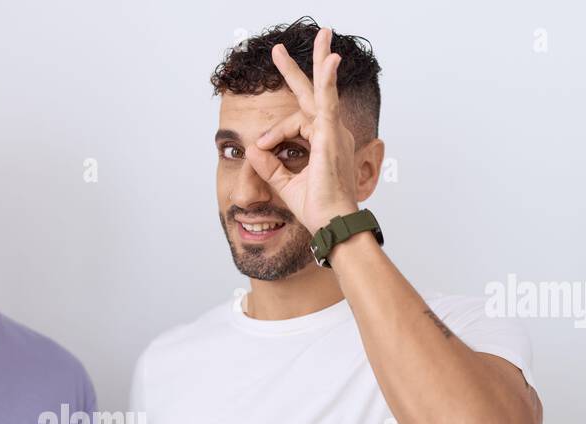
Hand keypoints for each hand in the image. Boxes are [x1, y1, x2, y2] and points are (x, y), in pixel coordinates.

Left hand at [247, 28, 358, 232]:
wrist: (331, 224)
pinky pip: (328, 102)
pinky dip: (327, 80)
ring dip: (317, 63)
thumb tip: (252, 148)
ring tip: (317, 36)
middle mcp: (331, 133)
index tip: (261, 147)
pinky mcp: (330, 136)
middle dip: (301, 69)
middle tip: (281, 48)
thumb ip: (269, 166)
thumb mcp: (285, 184)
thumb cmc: (317, 208)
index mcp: (322, 142)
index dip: (274, 132)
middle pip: (314, 92)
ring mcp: (333, 132)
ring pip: (320, 92)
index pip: (296, 122)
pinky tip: (330, 59)